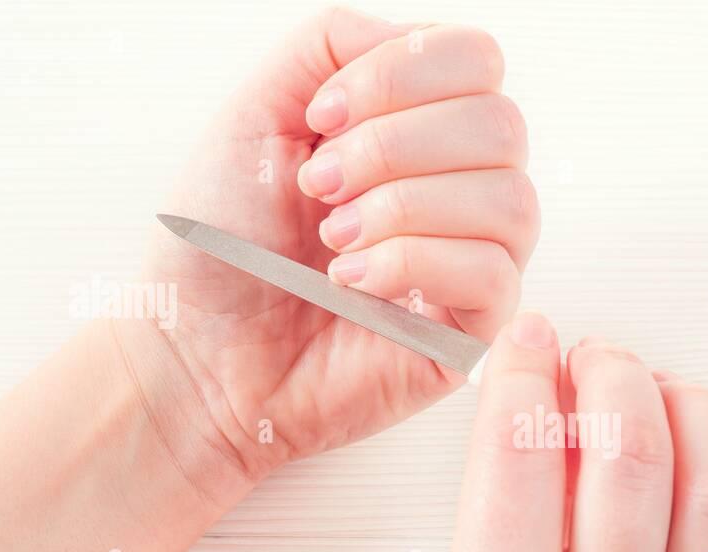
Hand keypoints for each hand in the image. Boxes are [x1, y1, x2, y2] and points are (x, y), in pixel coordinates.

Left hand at [119, 8, 536, 498]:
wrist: (196, 354)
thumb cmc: (223, 248)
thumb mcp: (258, 111)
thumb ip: (332, 44)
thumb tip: (407, 41)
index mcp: (420, 131)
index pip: (476, 60)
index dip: (403, 73)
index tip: (322, 118)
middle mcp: (460, 191)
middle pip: (502, 124)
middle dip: (396, 145)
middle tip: (319, 188)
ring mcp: (473, 264)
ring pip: (511, 200)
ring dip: (405, 207)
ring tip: (334, 239)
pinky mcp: (473, 333)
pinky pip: (493, 274)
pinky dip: (413, 263)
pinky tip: (354, 283)